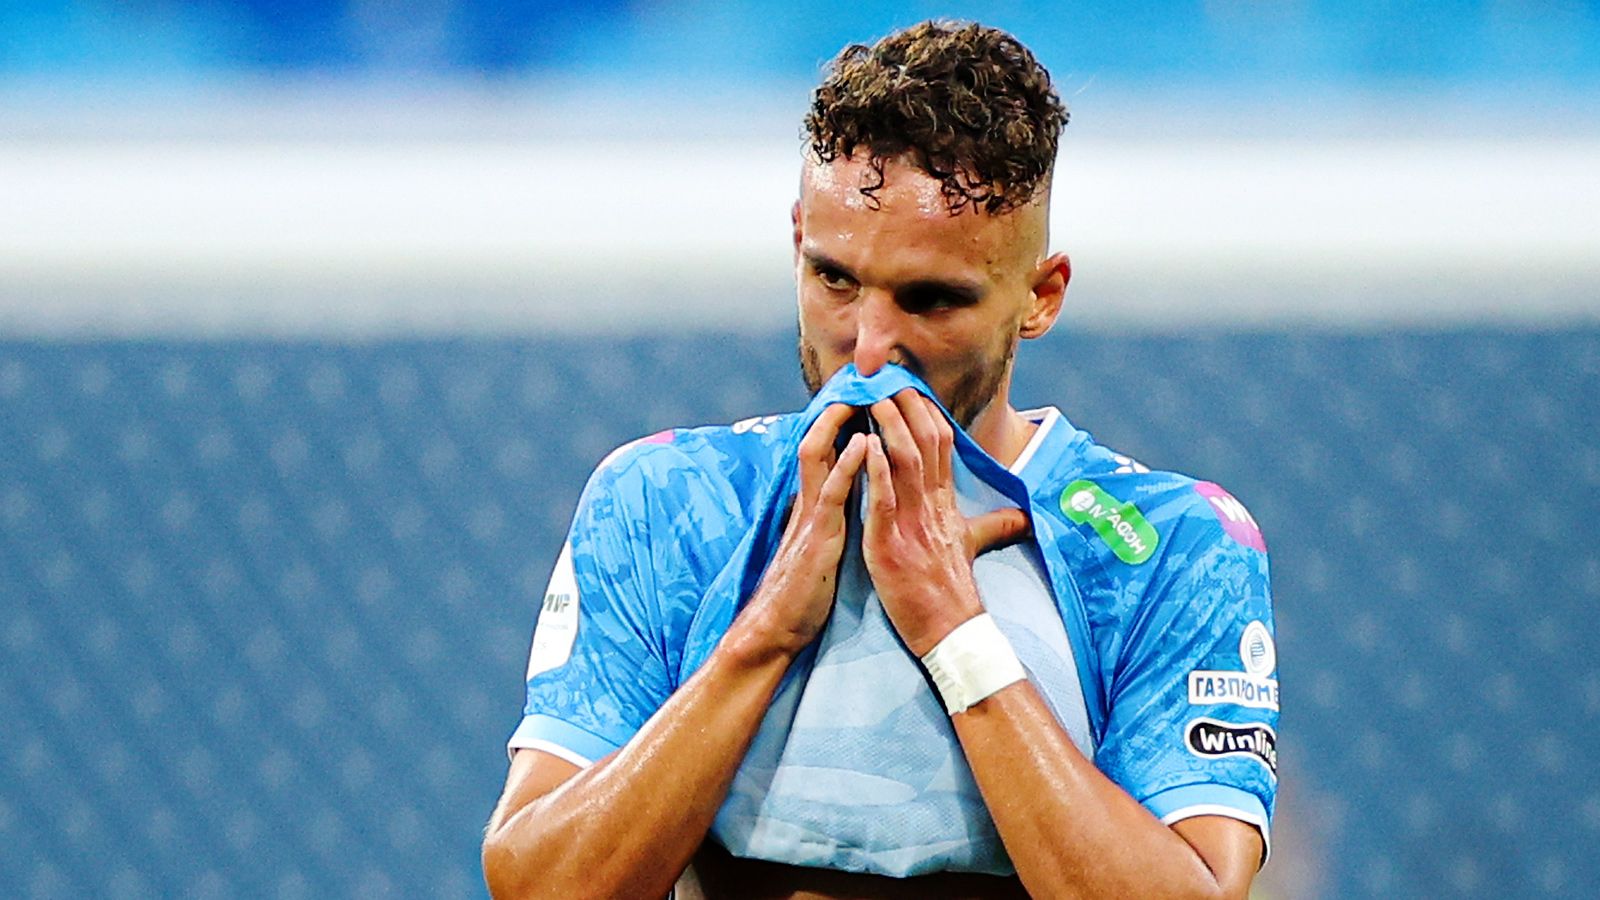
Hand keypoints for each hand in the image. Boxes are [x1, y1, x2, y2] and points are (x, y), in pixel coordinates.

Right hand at [739, 402, 868, 657]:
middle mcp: (809, 501)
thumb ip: (834, 519)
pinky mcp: (816, 537)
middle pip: (818, 438)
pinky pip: (830, 492)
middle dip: (838, 406)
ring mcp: (810, 516)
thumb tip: (849, 498)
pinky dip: (847, 464)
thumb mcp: (826, 545)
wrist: (779, 628)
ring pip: (818, 454)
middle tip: (863, 376)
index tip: (865, 391)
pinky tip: (864, 443)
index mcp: (816, 503)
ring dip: (838, 422)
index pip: (826, 448)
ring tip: (861, 392)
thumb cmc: (806, 591)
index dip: (842, 419)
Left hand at [861, 390, 1029, 655]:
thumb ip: (995, 526)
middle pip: (924, 442)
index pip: (941, 445)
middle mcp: (932, 507)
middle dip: (906, 406)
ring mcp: (912, 525)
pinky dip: (874, 470)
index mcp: (946, 505)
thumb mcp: (973, 549)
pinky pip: (882, 501)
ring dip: (888, 426)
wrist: (952, 634)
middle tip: (887, 375)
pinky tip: (864, 444)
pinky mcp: (890, 546)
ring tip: (873, 395)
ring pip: (904, 463)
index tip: (909, 384)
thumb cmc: (955, 592)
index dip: (925, 411)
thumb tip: (1024, 516)